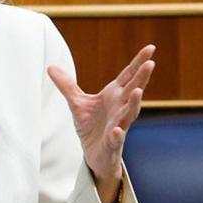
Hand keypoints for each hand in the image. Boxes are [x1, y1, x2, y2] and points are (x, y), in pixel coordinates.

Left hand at [48, 45, 155, 188]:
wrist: (94, 154)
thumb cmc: (92, 126)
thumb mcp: (77, 103)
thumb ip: (67, 85)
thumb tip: (51, 67)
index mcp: (114, 96)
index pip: (128, 76)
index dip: (138, 62)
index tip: (151, 48)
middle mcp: (120, 108)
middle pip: (133, 90)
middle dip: (142, 78)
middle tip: (150, 63)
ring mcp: (119, 125)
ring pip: (130, 113)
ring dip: (135, 103)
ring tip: (139, 91)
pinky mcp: (112, 142)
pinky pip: (116, 138)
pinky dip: (117, 134)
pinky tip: (118, 130)